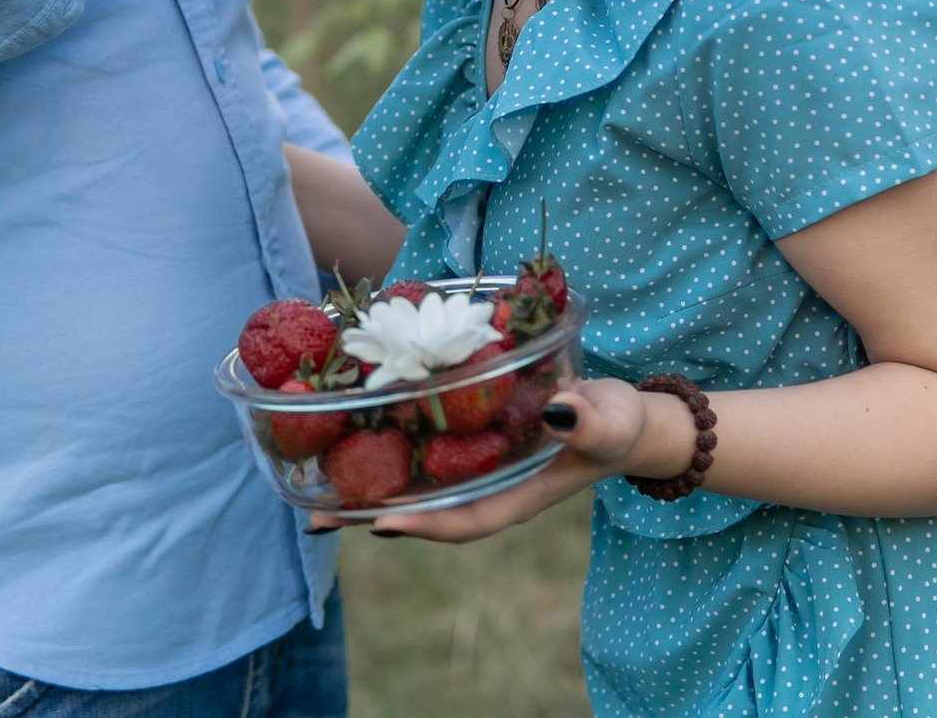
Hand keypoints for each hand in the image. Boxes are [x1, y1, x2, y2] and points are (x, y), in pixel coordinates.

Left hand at [311, 378, 695, 543]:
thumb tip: (560, 412)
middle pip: (424, 508)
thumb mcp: (611, 421)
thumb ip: (591, 422)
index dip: (423, 524)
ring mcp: (478, 465)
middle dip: (370, 513)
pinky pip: (426, 447)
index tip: (379, 521)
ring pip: (417, 480)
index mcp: (518, 494)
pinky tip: (354, 425)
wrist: (624, 416)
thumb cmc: (621, 424)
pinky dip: (390, 440)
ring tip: (311, 482)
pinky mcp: (473, 437)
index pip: (465, 520)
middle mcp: (488, 486)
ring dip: (367, 480)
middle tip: (314, 514)